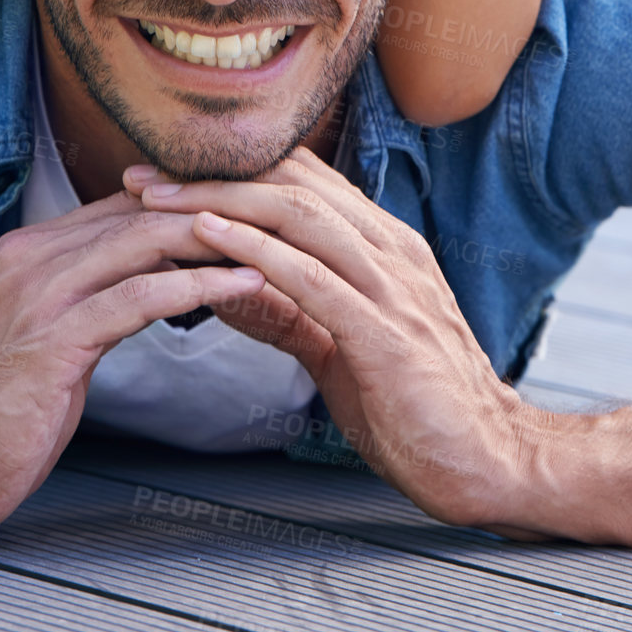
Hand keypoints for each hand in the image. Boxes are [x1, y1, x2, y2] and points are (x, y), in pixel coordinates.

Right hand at [0, 191, 262, 538]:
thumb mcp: (45, 330)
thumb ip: (86, 290)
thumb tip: (149, 269)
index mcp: (30, 249)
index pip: (125, 204)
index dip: (190, 202)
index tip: (250, 205)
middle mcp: (32, 257)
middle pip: (141, 212)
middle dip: (213, 209)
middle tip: (278, 213)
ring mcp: (39, 295)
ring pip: (143, 243)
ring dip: (217, 240)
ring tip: (275, 241)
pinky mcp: (53, 339)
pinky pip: (138, 298)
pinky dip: (197, 286)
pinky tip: (242, 285)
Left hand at [126, 148, 547, 532]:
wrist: (491, 461)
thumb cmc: (416, 404)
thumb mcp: (341, 343)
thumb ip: (291, 307)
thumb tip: (223, 283)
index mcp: (381, 246)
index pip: (298, 182)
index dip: (228, 170)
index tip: (161, 173)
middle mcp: (388, 251)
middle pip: (292, 185)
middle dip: (211, 174)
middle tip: (139, 176)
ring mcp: (391, 289)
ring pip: (299, 217)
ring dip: (221, 201)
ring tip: (158, 200)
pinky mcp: (385, 335)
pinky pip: (314, 279)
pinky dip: (258, 252)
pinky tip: (212, 238)